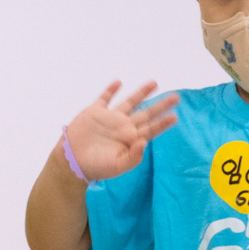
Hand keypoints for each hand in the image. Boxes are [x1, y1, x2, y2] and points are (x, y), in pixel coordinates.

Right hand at [62, 81, 178, 180]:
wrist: (72, 161)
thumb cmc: (96, 167)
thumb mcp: (118, 166)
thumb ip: (134, 156)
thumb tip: (145, 142)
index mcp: (130, 139)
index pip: (151, 129)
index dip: (163, 123)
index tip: (175, 116)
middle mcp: (123, 127)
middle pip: (146, 113)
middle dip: (161, 105)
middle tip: (176, 97)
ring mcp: (110, 118)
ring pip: (129, 102)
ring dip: (142, 93)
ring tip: (155, 82)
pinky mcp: (95, 112)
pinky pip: (104, 98)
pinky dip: (111, 90)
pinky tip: (118, 82)